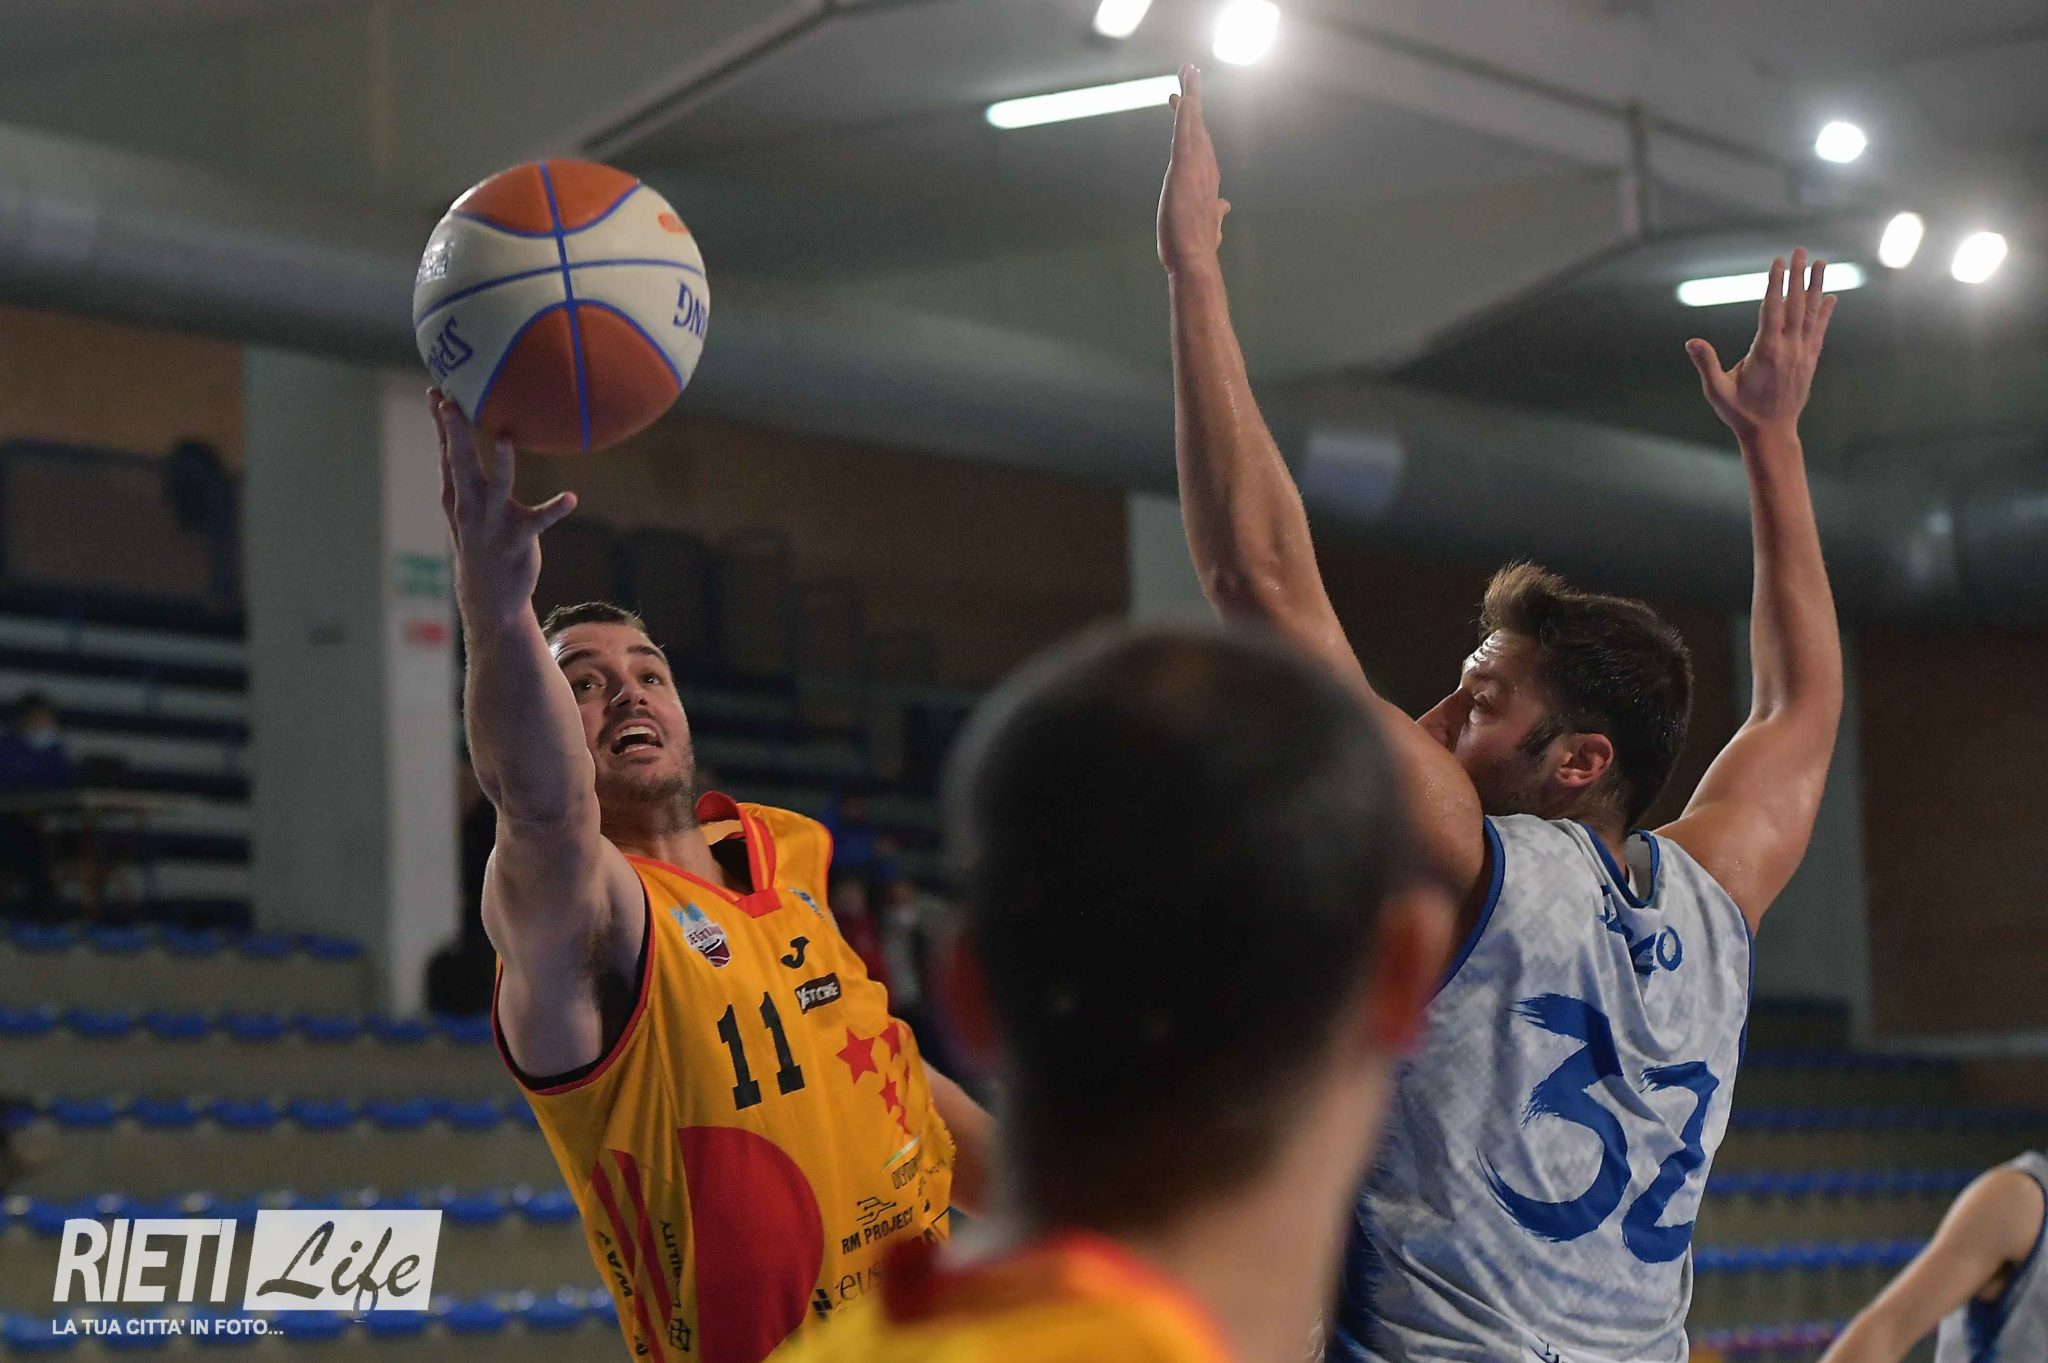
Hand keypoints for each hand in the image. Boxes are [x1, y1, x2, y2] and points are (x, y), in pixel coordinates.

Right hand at [433, 390, 575, 625]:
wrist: (488, 598)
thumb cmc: (480, 540)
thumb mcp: (464, 506)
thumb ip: (462, 473)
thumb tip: (459, 439)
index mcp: (457, 495)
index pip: (446, 452)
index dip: (440, 423)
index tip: (436, 390)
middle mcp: (470, 506)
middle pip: (460, 463)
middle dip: (454, 432)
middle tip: (451, 401)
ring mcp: (493, 523)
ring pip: (496, 488)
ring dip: (501, 464)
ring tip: (504, 438)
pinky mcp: (518, 539)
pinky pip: (539, 521)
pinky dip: (554, 509)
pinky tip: (571, 498)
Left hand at [1157, 64, 1229, 273]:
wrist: (1194, 260)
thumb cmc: (1197, 245)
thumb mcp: (1207, 223)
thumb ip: (1216, 210)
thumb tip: (1224, 206)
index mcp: (1206, 177)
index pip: (1198, 141)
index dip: (1192, 119)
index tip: (1184, 99)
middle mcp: (1204, 167)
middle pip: (1198, 125)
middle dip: (1194, 95)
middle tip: (1188, 69)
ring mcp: (1195, 168)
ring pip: (1193, 124)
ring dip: (1192, 95)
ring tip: (1188, 70)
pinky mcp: (1183, 172)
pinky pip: (1183, 138)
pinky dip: (1185, 117)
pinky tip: (1184, 98)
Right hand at [1687, 248, 1835, 444]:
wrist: (1772, 433)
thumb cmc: (1740, 413)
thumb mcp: (1717, 391)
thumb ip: (1706, 364)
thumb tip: (1691, 342)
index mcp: (1766, 352)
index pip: (1772, 309)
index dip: (1776, 284)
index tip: (1779, 262)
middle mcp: (1789, 349)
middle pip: (1795, 304)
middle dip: (1798, 276)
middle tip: (1801, 251)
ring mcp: (1803, 355)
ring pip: (1811, 314)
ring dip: (1816, 287)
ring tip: (1822, 264)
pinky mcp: (1809, 362)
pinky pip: (1819, 331)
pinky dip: (1825, 313)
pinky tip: (1830, 297)